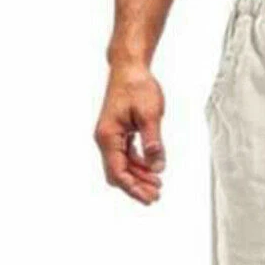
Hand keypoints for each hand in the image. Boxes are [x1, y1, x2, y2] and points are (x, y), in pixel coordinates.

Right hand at [94, 64, 165, 204]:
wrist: (129, 67)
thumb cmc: (137, 86)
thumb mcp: (150, 115)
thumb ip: (153, 142)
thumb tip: (156, 167)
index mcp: (108, 135)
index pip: (118, 171)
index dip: (133, 188)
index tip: (149, 198)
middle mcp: (106, 138)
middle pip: (118, 173)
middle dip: (136, 187)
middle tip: (156, 196)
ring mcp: (111, 137)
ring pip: (123, 166)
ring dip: (139, 177)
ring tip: (158, 186)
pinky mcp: (119, 134)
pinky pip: (127, 156)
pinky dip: (139, 166)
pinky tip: (153, 170)